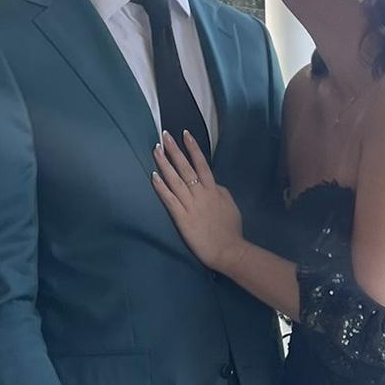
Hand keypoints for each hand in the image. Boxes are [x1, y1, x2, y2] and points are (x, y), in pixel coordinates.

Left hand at [151, 131, 243, 272]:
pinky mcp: (182, 217)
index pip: (202, 164)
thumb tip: (213, 183)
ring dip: (164, 163)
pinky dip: (161, 187)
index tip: (185, 134)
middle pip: (186, 167)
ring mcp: (191, 205)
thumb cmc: (231, 230)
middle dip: (174, 150)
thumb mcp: (230, 205)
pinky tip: (153, 175)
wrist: (228, 250)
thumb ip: (221, 192)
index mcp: (214, 190)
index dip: (193, 148)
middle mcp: (201, 194)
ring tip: (156, 149)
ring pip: (175, 180)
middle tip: (164, 135)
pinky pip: (169, 199)